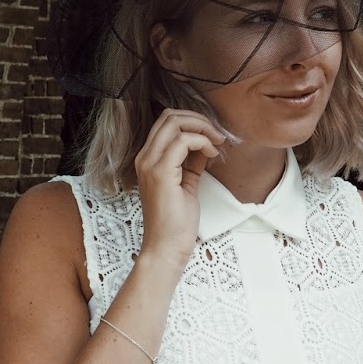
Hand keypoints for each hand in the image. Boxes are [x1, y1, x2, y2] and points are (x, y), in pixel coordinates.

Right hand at [133, 108, 226, 269]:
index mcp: (147, 159)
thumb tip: (206, 144)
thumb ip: (192, 161)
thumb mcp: (186, 183)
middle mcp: (144, 158)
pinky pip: (183, 141)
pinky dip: (202, 141)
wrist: (167, 247)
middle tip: (218, 134)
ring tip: (218, 142)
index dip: (193, 122)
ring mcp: (150, 164)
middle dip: (199, 120)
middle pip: (169, 116)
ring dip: (202, 128)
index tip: (213, 136)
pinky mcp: (160, 172)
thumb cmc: (176, 221)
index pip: (166, 122)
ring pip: (174, 122)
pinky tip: (212, 154)